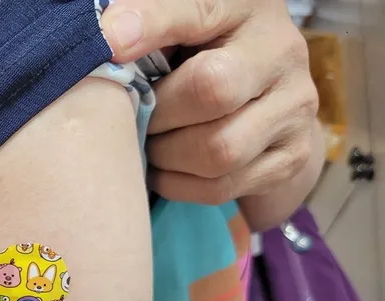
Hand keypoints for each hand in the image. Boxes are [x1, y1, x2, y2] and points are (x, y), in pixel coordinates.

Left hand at [101, 0, 319, 204]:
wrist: (271, 102)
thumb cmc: (208, 56)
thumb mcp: (184, 27)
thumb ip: (151, 24)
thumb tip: (105, 39)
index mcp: (246, 6)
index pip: (199, 9)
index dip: (152, 25)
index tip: (108, 43)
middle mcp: (281, 52)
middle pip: (212, 90)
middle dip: (159, 114)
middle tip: (137, 118)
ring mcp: (293, 108)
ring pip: (218, 150)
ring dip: (166, 156)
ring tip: (150, 144)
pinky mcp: (290, 157)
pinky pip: (221, 186)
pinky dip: (178, 184)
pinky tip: (165, 170)